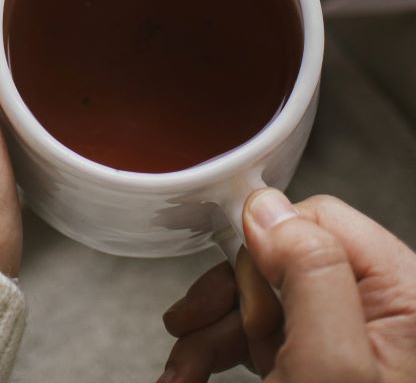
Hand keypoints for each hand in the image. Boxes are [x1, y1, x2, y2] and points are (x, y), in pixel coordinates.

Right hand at [159, 189, 415, 382]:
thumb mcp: (330, 366)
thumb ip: (309, 272)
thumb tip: (265, 205)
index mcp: (407, 297)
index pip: (319, 220)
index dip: (266, 253)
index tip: (243, 301)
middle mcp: (388, 316)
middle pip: (284, 261)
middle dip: (230, 301)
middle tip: (200, 334)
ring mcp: (358, 347)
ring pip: (267, 303)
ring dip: (213, 334)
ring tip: (178, 372)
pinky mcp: (330, 368)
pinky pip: (269, 340)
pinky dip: (223, 356)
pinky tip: (191, 375)